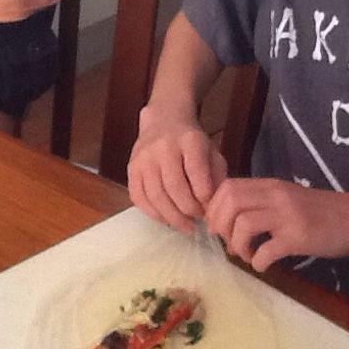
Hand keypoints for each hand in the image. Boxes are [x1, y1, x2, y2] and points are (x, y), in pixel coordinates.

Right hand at [128, 105, 226, 232]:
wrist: (163, 122)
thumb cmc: (192, 144)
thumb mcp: (211, 152)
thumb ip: (216, 177)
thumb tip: (213, 206)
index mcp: (189, 140)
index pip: (196, 171)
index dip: (204, 195)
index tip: (210, 206)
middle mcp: (163, 147)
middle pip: (174, 187)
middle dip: (189, 210)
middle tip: (198, 219)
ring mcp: (144, 158)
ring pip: (155, 196)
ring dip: (172, 217)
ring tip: (186, 226)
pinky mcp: (131, 169)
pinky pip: (139, 198)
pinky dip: (154, 214)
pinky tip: (167, 219)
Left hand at [205, 179, 348, 271]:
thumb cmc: (321, 212)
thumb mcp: (286, 198)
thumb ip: (261, 202)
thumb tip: (228, 221)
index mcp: (270, 186)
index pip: (228, 187)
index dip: (214, 208)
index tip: (218, 227)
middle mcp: (276, 196)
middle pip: (230, 203)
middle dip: (220, 226)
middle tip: (229, 243)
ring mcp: (287, 216)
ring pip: (243, 225)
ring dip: (238, 246)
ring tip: (247, 255)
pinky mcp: (299, 237)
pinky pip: (266, 250)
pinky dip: (258, 262)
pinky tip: (264, 266)